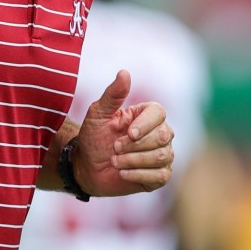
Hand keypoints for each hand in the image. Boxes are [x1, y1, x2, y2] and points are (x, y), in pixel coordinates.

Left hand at [74, 69, 173, 196]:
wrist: (87, 166)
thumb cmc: (93, 137)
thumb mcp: (98, 114)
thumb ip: (113, 94)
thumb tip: (124, 72)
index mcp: (147, 115)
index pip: (159, 113)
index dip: (145, 124)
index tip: (129, 133)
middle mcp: (160, 133)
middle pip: (163, 136)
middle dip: (135, 145)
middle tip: (114, 148)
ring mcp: (163, 154)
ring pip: (161, 156)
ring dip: (133, 160)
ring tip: (115, 161)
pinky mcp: (161, 175)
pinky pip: (160, 176)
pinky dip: (137, 175)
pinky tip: (122, 173)